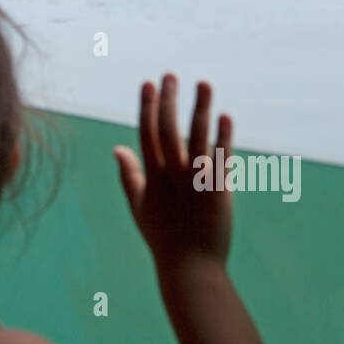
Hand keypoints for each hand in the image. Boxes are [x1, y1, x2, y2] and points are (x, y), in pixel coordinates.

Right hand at [113, 75, 232, 272]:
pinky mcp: (217, 190)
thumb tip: (117, 148)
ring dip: (200, 107)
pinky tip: (226, 117)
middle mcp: (171, 175)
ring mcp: (195, 182)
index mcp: (151, 177)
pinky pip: (221, 157)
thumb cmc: (163, 239)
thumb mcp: (139, 208)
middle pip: (168, 128)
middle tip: (171, 74)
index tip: (149, 83)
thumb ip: (129, 176)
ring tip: (204, 83)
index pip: (146, 133)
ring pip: (196, 136)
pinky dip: (224, 136)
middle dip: (169, 99)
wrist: (191, 269)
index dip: (147, 106)